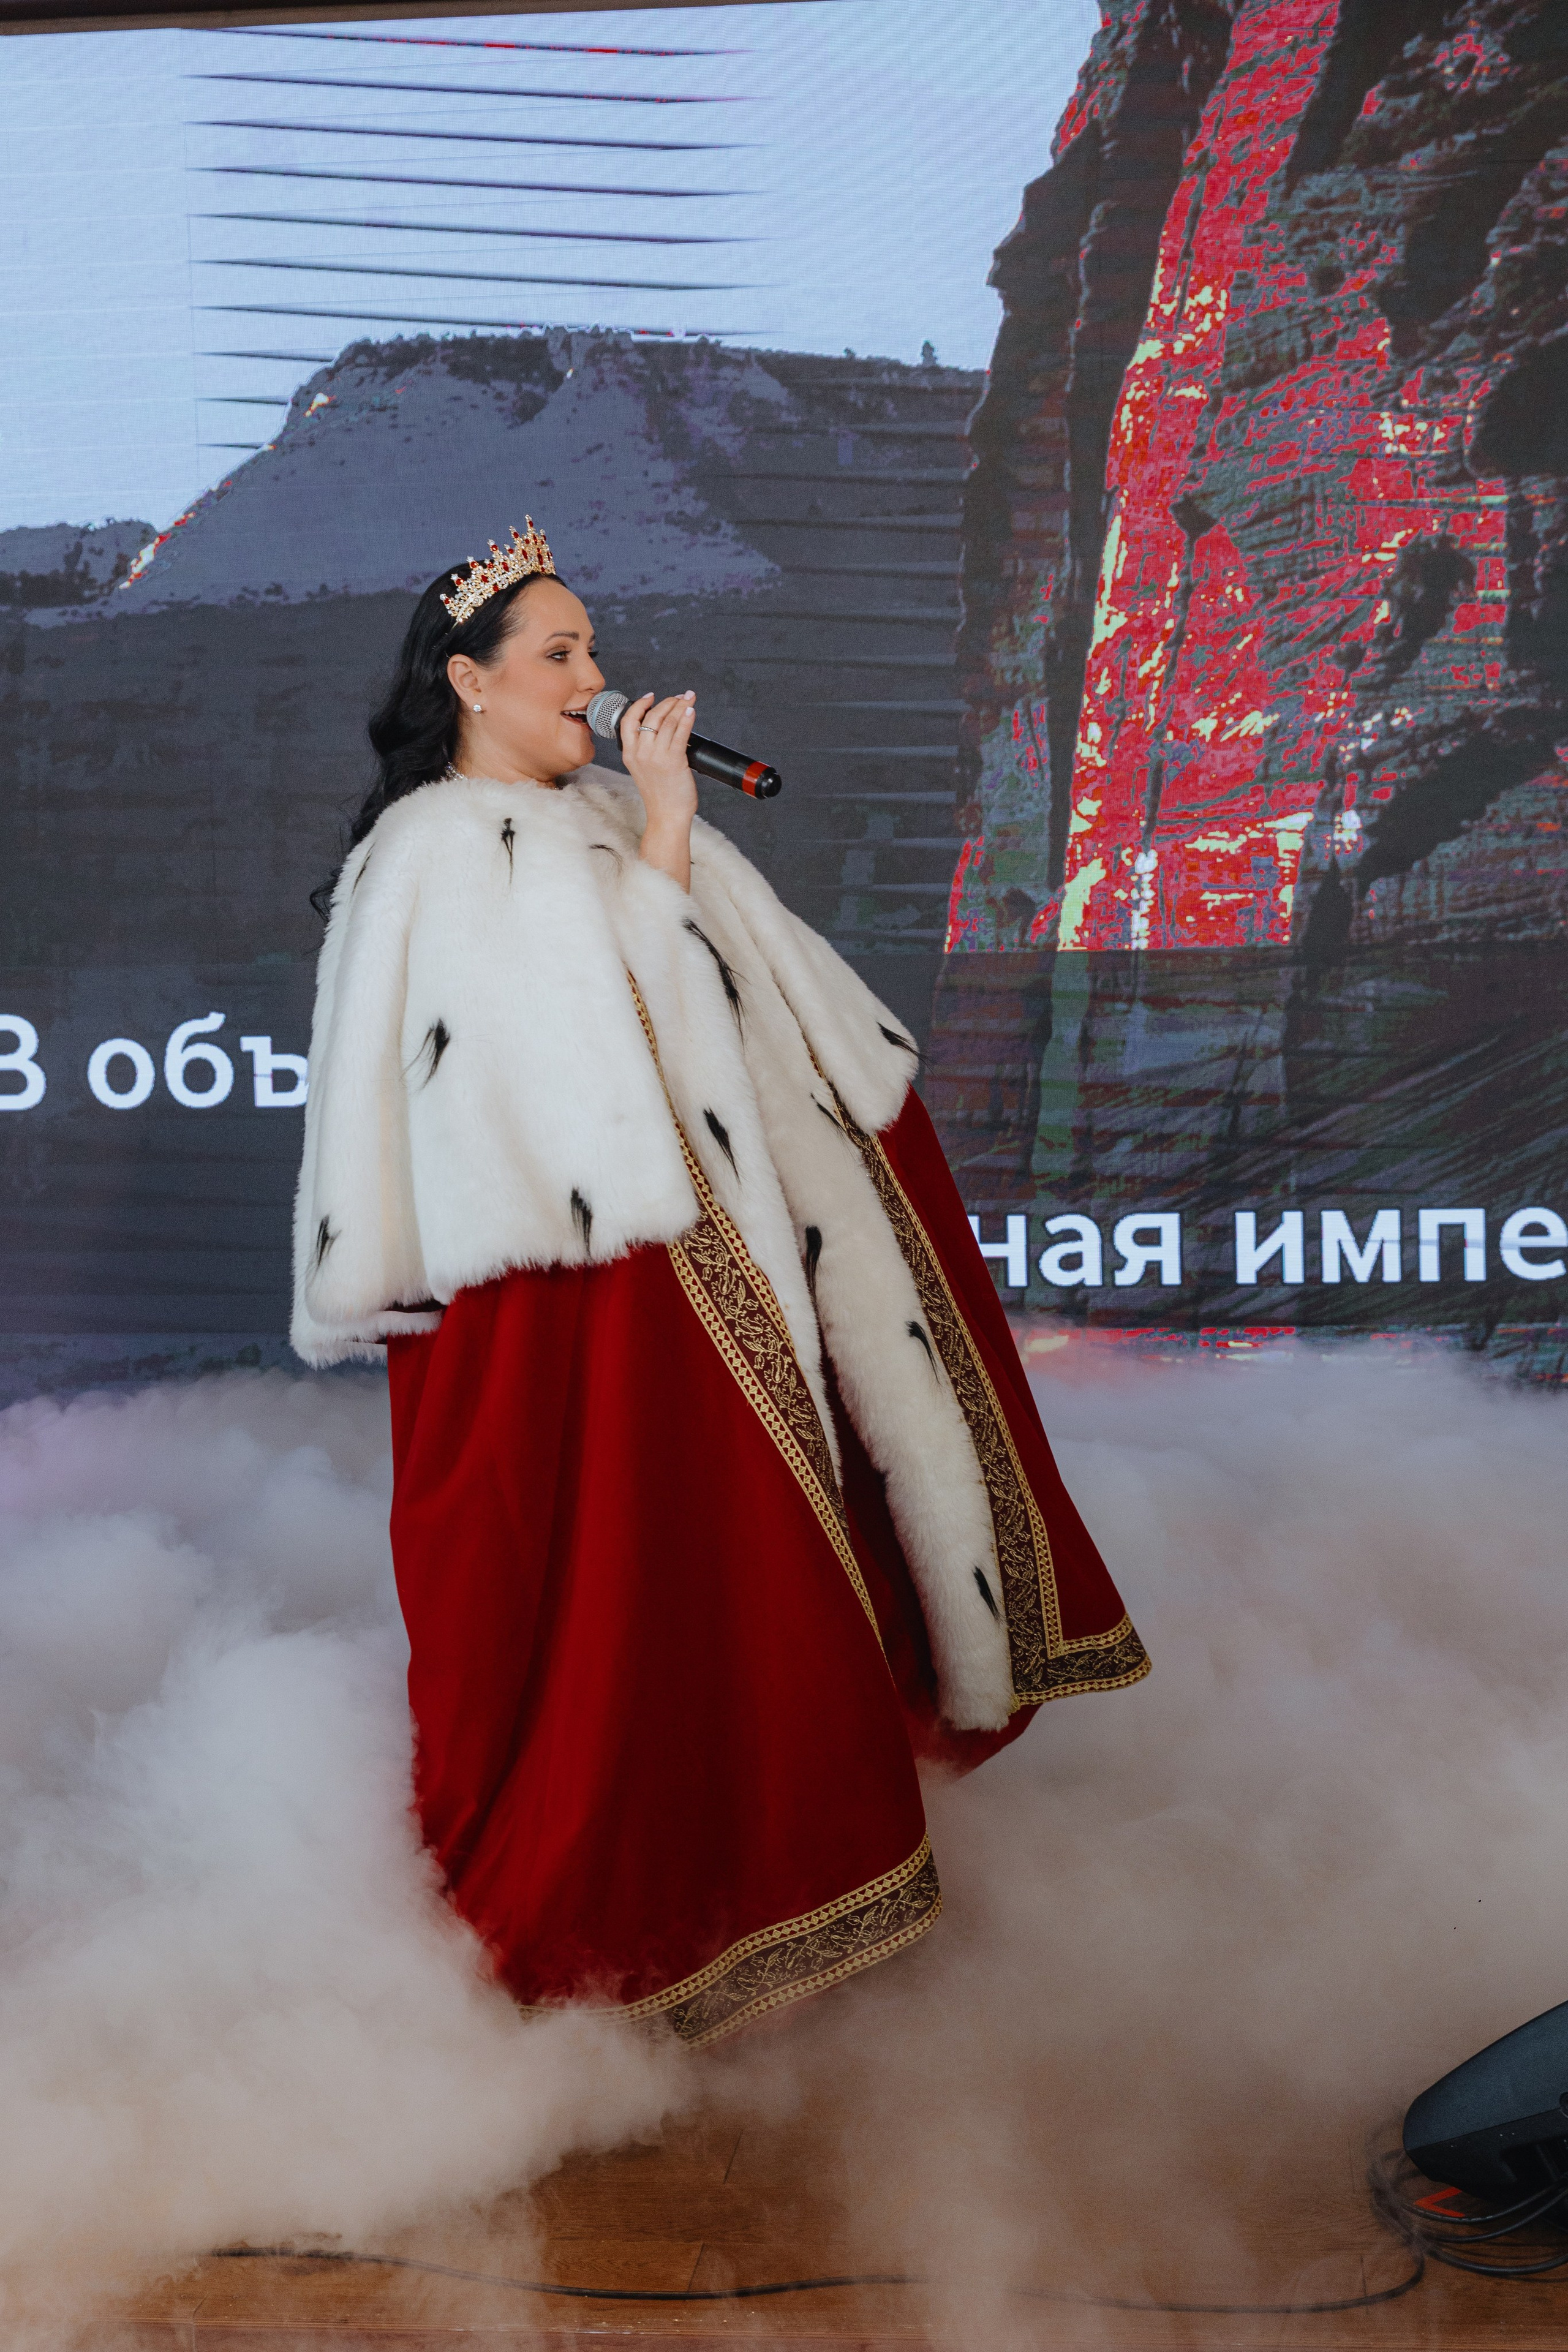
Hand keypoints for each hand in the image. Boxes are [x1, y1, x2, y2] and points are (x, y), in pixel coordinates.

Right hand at [621, 690, 696, 891]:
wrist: (666, 815)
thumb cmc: (660, 796)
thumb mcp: (643, 770)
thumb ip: (645, 750)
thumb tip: (661, 728)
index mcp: (630, 754)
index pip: (629, 721)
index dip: (640, 705)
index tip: (651, 696)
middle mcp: (641, 753)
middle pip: (651, 717)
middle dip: (667, 702)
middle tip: (679, 697)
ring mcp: (656, 756)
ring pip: (667, 721)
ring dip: (679, 706)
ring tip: (688, 699)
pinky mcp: (673, 760)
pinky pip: (680, 732)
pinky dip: (687, 718)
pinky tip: (691, 711)